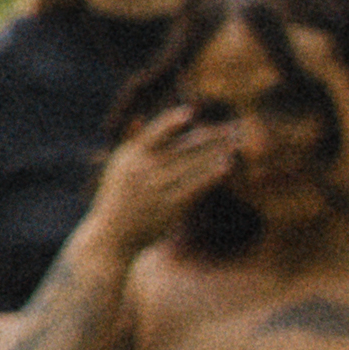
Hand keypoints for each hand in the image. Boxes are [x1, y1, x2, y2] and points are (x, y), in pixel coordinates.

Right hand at [69, 97, 225, 265]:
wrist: (112, 237)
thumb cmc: (117, 198)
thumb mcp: (116, 169)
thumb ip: (130, 144)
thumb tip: (138, 118)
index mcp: (129, 157)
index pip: (152, 134)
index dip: (170, 122)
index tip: (191, 112)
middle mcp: (142, 170)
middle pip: (182, 147)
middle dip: (210, 136)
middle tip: (233, 127)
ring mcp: (155, 189)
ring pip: (192, 165)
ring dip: (217, 152)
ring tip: (236, 143)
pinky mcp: (168, 207)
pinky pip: (194, 186)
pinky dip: (211, 174)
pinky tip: (227, 165)